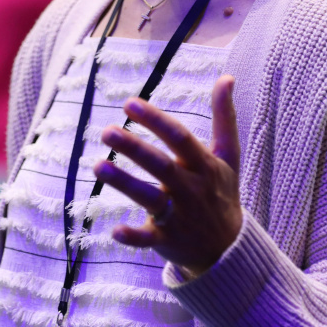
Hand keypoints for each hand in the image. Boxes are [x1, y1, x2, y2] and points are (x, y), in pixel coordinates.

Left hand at [94, 76, 243, 275]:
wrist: (228, 248)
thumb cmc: (222, 192)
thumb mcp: (228, 156)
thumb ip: (224, 117)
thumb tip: (227, 77)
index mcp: (204, 166)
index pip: (179, 138)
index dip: (156, 120)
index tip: (129, 103)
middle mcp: (191, 189)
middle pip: (161, 166)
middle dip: (134, 148)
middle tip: (106, 130)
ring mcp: (179, 216)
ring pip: (151, 198)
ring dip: (125, 183)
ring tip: (98, 166)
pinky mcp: (166, 239)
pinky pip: (148, 238)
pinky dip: (133, 236)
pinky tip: (114, 229)